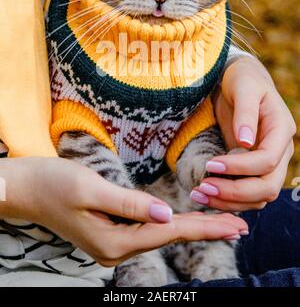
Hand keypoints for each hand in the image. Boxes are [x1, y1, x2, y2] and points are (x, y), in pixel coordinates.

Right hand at [0, 157, 247, 266]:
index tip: (234, 226)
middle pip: (168, 237)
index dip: (203, 228)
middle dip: (205, 230)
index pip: (168, 232)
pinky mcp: (109, 231)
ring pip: (159, 234)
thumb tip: (167, 216)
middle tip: (239, 227)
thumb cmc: (53, 184)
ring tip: (221, 223)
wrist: (25, 188)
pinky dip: (170, 224)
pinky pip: (146, 229)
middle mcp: (115, 248)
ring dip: (191, 227)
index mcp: (113, 241)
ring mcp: (111, 242)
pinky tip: (184, 220)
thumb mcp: (90, 189)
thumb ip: (129, 204)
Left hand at [192, 57, 295, 211]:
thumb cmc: (241, 80)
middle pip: (267, 186)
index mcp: (281, 129)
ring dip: (229, 201)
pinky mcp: (254, 170)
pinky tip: (205, 195)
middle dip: (235, 192)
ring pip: (258, 197)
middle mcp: (280, 150)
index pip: (267, 160)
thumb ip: (246, 112)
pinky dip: (227, 200)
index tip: (211, 164)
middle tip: (203, 187)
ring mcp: (269, 163)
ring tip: (198, 195)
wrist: (239, 81)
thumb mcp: (243, 87)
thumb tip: (245, 142)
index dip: (240, 167)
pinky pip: (247, 194)